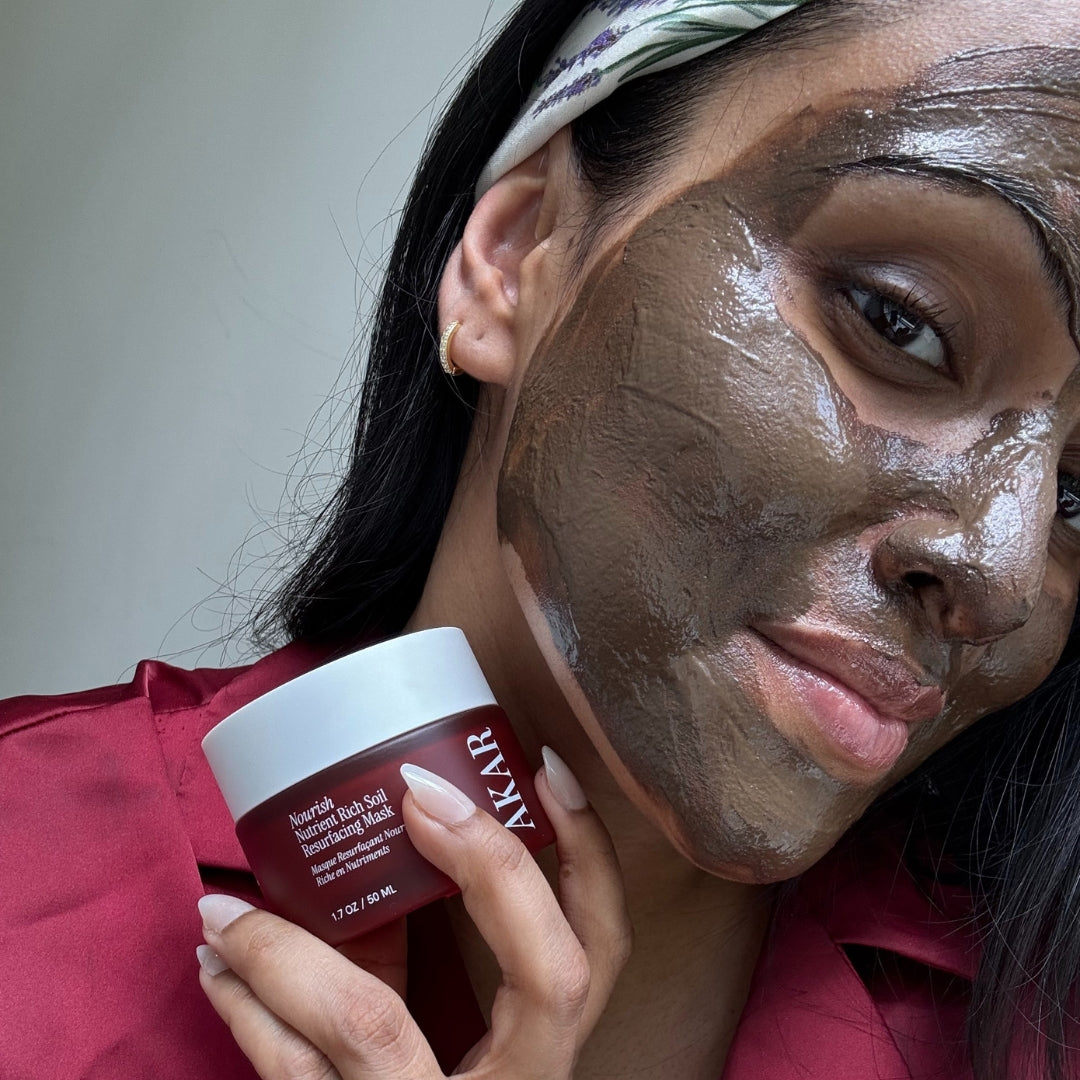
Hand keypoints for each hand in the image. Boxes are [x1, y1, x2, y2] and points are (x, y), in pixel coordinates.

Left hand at [196, 748, 630, 1078]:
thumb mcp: (446, 1039)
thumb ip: (426, 956)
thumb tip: (386, 845)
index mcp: (545, 1058)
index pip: (600, 948)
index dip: (587, 858)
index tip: (544, 770)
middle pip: (549, 976)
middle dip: (492, 866)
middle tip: (418, 792)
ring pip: (374, 1025)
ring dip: (288, 947)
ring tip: (226, 904)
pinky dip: (247, 1014)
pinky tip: (215, 970)